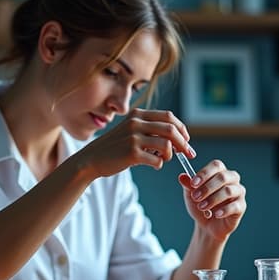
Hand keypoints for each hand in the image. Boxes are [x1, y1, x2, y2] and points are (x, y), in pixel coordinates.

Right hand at [78, 108, 192, 177]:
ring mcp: (134, 138)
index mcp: (137, 114)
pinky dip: (159, 164)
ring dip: (170, 155)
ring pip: (167, 145)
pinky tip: (153, 165)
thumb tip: (176, 137)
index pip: (169, 116)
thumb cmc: (114, 147)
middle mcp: (136, 123)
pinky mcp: (132, 153)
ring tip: (163, 159)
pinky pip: (157, 160)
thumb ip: (149, 129)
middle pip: (171, 129)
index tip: (186, 140)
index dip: (182, 128)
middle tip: (188, 153)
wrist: (90, 159)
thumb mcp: (130, 130)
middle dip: (184, 143)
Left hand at [178, 159, 245, 240]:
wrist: (207, 225)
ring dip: (213, 199)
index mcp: (220, 172)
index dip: (204, 173)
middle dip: (207, 187)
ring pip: (229, 191)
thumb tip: (182, 176)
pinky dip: (224, 210)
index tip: (193, 184)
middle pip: (223, 177)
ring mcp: (238, 193)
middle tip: (195, 197)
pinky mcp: (241, 206)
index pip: (216, 165)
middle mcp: (232, 180)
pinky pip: (235, 206)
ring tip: (202, 207)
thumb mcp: (191, 195)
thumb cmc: (201, 205)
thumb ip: (188, 185)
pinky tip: (215, 214)